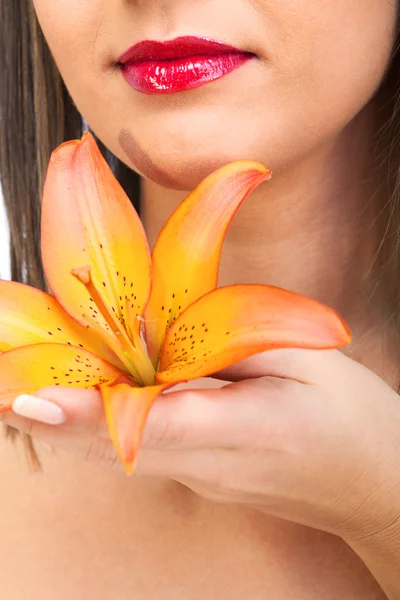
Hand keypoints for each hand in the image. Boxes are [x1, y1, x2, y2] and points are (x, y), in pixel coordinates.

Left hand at [2, 348, 399, 542]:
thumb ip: (232, 345)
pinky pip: (136, 455)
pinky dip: (97, 429)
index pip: (158, 425)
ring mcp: (203, 481)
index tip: (32, 401)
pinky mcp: (201, 480)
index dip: (92, 414)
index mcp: (250, 432)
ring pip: (118, 456)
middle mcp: (214, 467)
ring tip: (15, 390)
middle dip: (51, 418)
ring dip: (64, 425)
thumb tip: (164, 334)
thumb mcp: (304, 362)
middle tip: (0, 387)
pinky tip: (74, 403)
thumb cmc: (349, 414)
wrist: (374, 482)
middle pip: (116, 449)